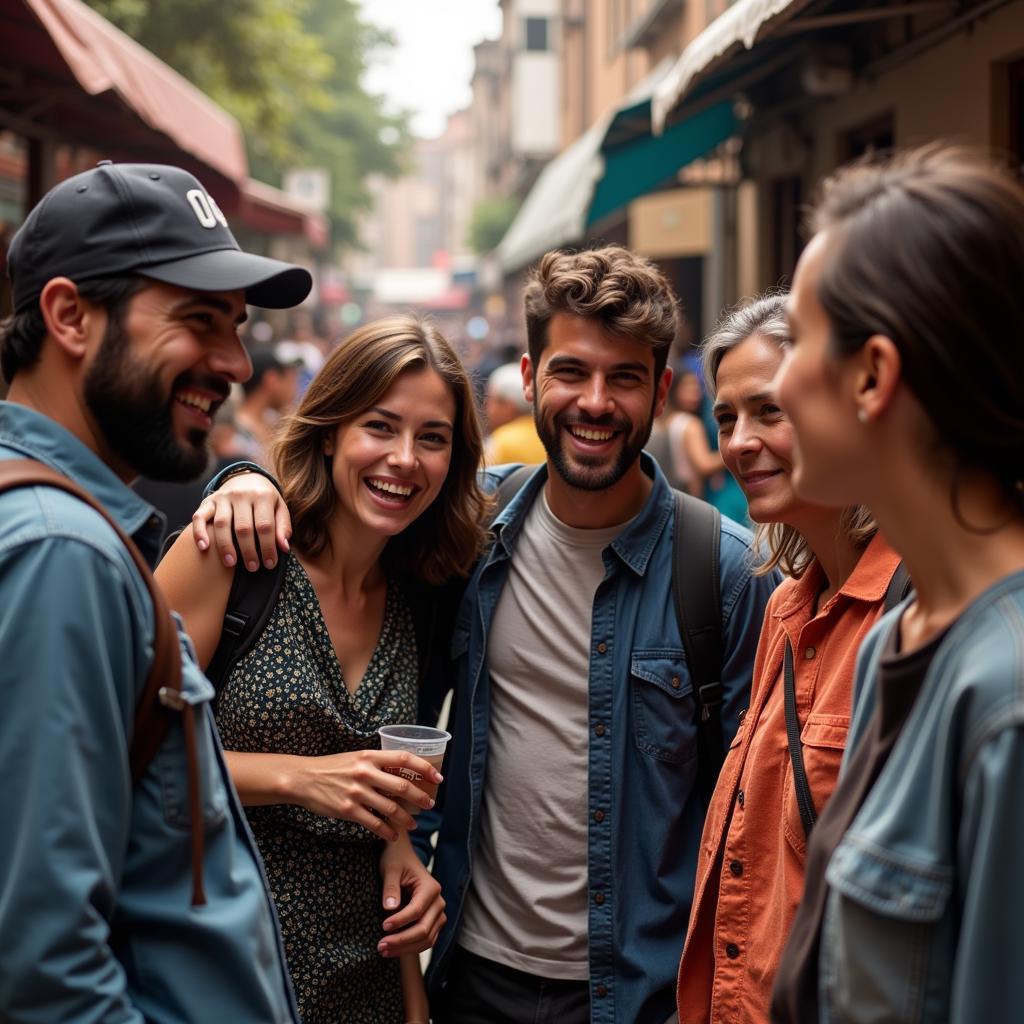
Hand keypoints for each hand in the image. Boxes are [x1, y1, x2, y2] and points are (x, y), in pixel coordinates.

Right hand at [191, 471, 291, 569]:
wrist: (247, 479)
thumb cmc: (266, 501)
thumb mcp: (280, 508)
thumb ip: (283, 527)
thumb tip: (284, 548)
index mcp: (263, 496)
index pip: (265, 526)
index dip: (268, 547)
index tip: (270, 564)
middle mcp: (241, 495)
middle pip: (243, 527)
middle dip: (248, 550)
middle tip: (252, 567)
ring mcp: (223, 497)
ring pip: (222, 524)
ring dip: (225, 546)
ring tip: (231, 564)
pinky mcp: (208, 501)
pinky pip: (199, 517)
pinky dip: (199, 532)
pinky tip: (204, 547)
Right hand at [288, 749, 443, 842]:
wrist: (304, 778)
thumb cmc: (332, 767)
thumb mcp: (356, 757)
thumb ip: (377, 763)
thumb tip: (402, 772)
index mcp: (370, 755)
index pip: (404, 758)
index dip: (424, 767)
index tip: (438, 777)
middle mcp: (366, 772)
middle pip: (402, 786)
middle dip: (420, 798)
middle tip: (429, 805)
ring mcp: (357, 792)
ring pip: (391, 808)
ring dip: (406, 819)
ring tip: (413, 824)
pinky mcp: (348, 809)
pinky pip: (374, 823)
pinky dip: (387, 831)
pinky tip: (393, 835)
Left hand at [378, 835, 445, 957]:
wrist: (403, 855)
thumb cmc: (396, 860)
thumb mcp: (391, 869)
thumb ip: (391, 888)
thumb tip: (389, 908)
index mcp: (431, 888)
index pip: (416, 911)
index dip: (400, 921)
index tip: (383, 926)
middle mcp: (439, 902)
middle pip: (424, 929)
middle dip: (402, 941)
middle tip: (380, 946)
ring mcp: (438, 913)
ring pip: (427, 939)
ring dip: (406, 949)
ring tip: (384, 950)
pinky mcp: (433, 922)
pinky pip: (426, 940)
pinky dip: (411, 948)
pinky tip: (393, 949)